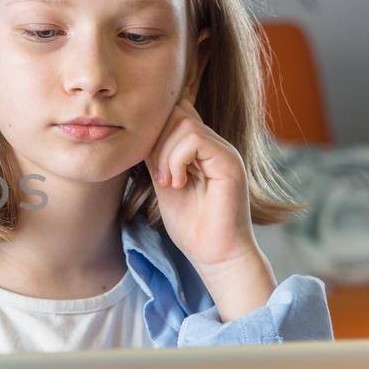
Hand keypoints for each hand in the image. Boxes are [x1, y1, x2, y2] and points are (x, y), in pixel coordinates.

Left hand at [145, 96, 258, 271]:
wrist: (215, 255)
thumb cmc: (191, 226)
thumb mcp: (164, 182)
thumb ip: (157, 156)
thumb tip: (139, 134)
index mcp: (202, 149)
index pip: (176, 114)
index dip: (155, 133)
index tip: (150, 167)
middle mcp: (216, 145)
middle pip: (177, 113)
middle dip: (156, 141)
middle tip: (158, 175)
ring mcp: (224, 152)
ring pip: (184, 124)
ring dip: (165, 154)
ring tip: (168, 182)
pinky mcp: (229, 162)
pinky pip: (194, 140)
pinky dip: (176, 160)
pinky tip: (177, 184)